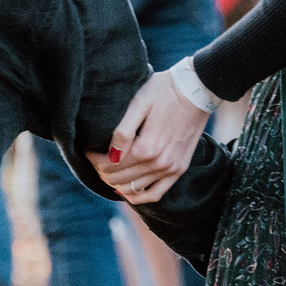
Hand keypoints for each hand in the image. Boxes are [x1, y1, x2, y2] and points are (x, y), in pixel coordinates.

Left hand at [92, 70, 206, 204]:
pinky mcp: (180, 169)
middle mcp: (159, 163)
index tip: (88, 149)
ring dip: (116, 182)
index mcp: (146, 147)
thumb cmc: (165, 91)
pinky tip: (128, 191)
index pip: (108, 165)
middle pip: (118, 179)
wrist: (198, 89)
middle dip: (102, 170)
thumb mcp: (140, 103)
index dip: (93, 159)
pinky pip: (156, 194)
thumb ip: (123, 131)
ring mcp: (171, 168)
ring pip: (134, 189)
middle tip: (95, 158)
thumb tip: (111, 156)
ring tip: (109, 169)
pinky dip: (139, 197)